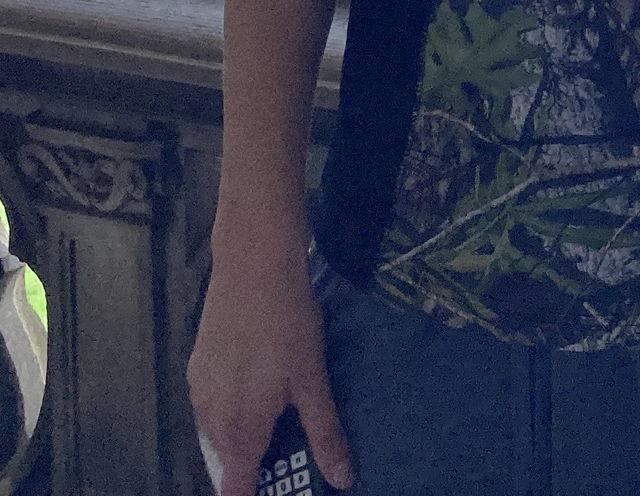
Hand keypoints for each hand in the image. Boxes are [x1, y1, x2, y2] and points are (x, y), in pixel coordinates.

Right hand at [189, 248, 353, 493]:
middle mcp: (210, 419)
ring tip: (279, 410)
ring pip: (219, 430)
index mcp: (240, 430)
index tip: (278, 489)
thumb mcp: (313, 379)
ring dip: (244, 432)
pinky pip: (212, 402)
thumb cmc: (290, 324)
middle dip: (256, 462)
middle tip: (290, 447)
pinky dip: (233, 405)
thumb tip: (342, 478)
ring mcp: (199, 391)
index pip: (235, 490)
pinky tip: (257, 378)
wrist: (253, 266)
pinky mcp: (196, 365)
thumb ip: (324, 432)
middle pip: (229, 460)